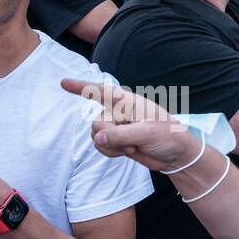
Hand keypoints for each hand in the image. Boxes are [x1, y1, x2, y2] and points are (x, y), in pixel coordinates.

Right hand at [59, 78, 196, 172]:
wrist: (176, 156)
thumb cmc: (167, 136)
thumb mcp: (146, 132)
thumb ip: (120, 134)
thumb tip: (98, 138)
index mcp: (127, 102)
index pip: (100, 91)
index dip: (80, 87)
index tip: (63, 83)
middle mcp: (119, 112)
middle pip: (96, 122)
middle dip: (110, 135)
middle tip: (131, 140)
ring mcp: (116, 128)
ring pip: (96, 136)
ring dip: (111, 146)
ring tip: (132, 146)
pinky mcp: (116, 142)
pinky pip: (101, 146)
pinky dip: (111, 152)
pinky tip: (127, 152)